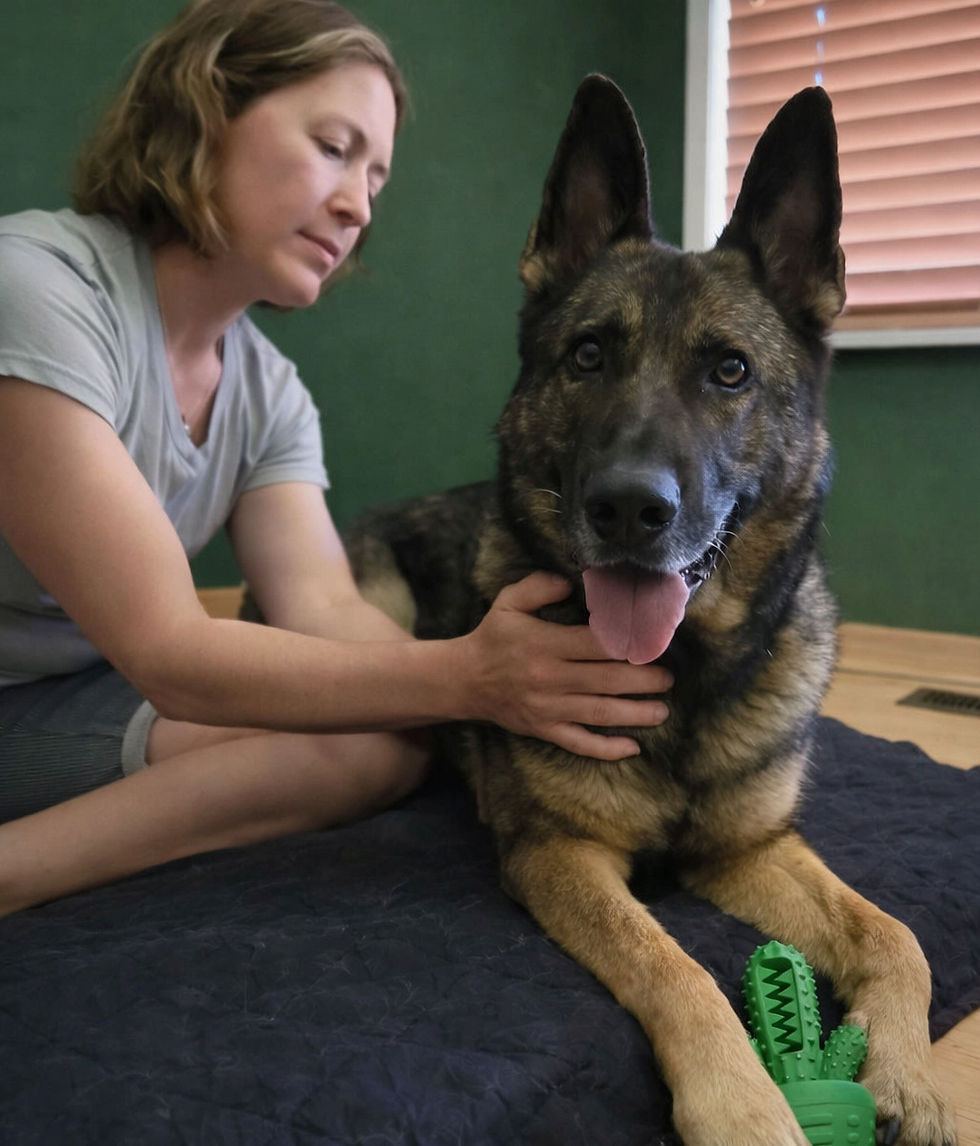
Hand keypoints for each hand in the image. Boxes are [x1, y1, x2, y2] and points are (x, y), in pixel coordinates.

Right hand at [455, 572, 672, 759]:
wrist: (464, 680)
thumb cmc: (493, 637)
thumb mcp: (509, 602)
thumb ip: (540, 586)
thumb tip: (572, 584)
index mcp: (544, 644)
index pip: (595, 644)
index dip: (627, 644)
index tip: (651, 642)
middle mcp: (549, 678)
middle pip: (606, 680)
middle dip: (643, 680)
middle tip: (667, 678)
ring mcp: (547, 708)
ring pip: (599, 713)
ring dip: (635, 714)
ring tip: (662, 710)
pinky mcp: (543, 730)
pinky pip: (579, 743)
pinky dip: (606, 749)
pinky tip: (632, 747)